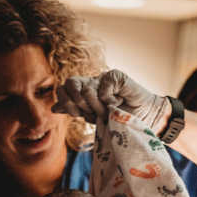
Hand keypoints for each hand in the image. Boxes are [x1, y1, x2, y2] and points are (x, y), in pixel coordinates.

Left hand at [53, 69, 169, 130]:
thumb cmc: (120, 120)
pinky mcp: (116, 76)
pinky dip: (109, 100)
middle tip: (90, 114)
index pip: (63, 90)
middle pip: (69, 83)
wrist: (144, 120)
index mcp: (83, 93)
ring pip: (85, 88)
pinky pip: (102, 86)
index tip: (77, 113)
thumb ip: (75, 111)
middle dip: (76, 103)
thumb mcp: (94, 118)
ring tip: (108, 112)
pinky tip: (118, 103)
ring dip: (96, 107)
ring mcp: (103, 79)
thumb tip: (53, 108)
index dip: (66, 102)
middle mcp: (92, 83)